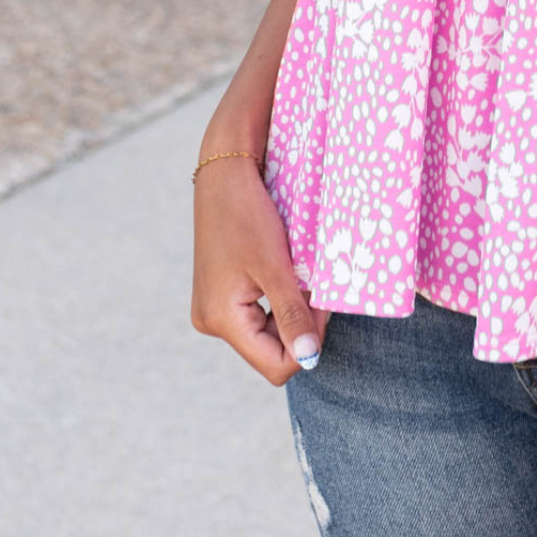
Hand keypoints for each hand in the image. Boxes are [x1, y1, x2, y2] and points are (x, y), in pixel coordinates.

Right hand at [190, 152, 330, 385]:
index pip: (275, 364)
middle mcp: (212, 321)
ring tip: (303, 277)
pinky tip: (289, 274)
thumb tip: (310, 358)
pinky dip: (279, 298)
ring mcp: (214, 307)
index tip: (324, 305)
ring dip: (291, 310)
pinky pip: (257, 311)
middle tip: (319, 288)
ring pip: (266, 330)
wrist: (225, 172)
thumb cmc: (247, 213)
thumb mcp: (275, 266)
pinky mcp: (221, 292)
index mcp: (221, 320)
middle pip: (270, 349)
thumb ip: (292, 314)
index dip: (307, 343)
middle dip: (300, 324)